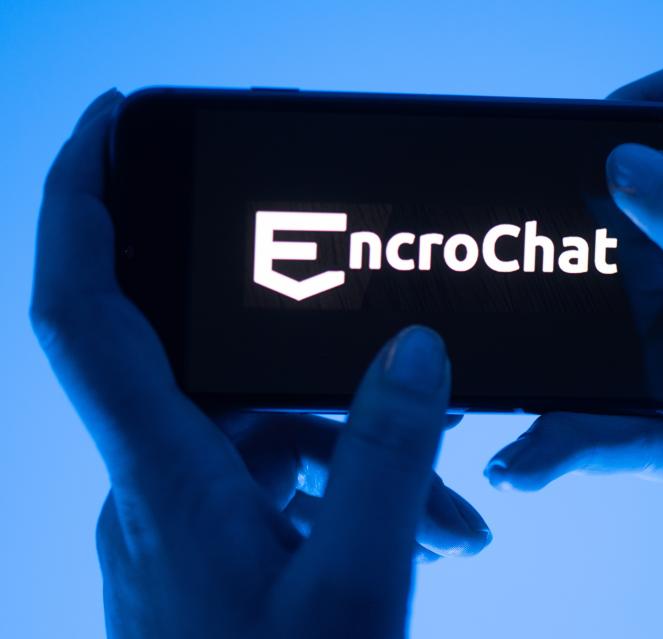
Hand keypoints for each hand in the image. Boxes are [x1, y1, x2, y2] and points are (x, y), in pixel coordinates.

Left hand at [31, 90, 489, 637]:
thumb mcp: (355, 588)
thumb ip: (388, 456)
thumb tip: (415, 352)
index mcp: (166, 480)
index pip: (82, 312)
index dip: (80, 202)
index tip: (112, 120)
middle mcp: (157, 488)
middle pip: (220, 371)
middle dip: (321, 367)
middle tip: (403, 369)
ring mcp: (183, 524)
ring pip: (266, 437)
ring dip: (361, 451)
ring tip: (453, 509)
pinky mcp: (211, 554)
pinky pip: (278, 487)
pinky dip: (348, 492)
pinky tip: (429, 536)